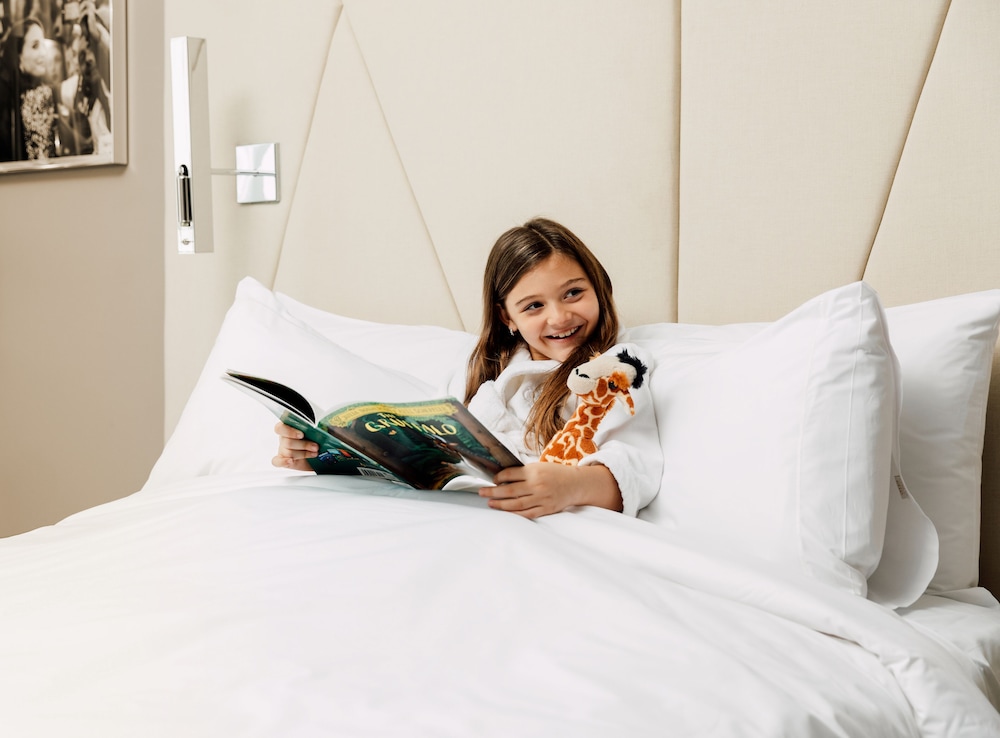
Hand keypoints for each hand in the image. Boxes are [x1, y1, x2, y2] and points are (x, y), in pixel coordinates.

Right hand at [272, 422, 318, 471]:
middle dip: (304, 444)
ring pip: (288, 452)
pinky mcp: (284, 460)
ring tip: (315, 453)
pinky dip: (283, 462)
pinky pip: (277, 462)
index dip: (290, 431)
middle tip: (315, 446)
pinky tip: (291, 461)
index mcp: (290, 427)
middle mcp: (284, 438)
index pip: (281, 427)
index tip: (302, 435)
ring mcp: (283, 449)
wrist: (319, 455)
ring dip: (303, 453)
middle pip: (287, 441)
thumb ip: (320, 426)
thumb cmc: (317, 439)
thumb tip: (326, 425)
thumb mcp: (320, 431)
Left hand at [478, 462, 621, 518]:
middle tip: (481, 492)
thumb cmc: (556, 473)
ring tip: (490, 503)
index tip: (492, 480)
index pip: (510, 474)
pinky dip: (515, 514)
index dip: (498, 477)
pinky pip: (527, 513)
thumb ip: (524, 472)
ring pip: (516, 504)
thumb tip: (503, 477)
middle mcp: (537, 485)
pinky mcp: (546, 509)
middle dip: (493, 492)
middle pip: (509, 490)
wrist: (576, 484)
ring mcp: (541, 498)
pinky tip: (506, 513)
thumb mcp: (540, 467)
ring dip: (500, 504)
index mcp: (534, 471)